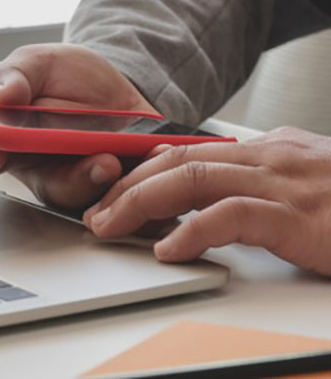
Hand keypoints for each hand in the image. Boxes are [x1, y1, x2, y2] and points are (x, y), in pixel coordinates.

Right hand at [0, 43, 157, 210]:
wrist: (117, 84)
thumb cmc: (65, 77)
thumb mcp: (36, 63)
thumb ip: (11, 78)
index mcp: (9, 143)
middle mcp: (40, 170)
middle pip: (45, 188)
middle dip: (67, 179)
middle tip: (87, 160)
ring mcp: (79, 182)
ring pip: (86, 197)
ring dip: (100, 181)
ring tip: (113, 162)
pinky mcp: (116, 188)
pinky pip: (124, 196)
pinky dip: (136, 180)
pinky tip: (144, 157)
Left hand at [84, 126, 330, 275]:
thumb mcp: (305, 185)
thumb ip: (256, 183)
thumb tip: (204, 193)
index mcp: (271, 150)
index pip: (188, 151)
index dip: (141, 171)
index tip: (110, 192)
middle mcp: (272, 157)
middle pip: (177, 161)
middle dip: (126, 185)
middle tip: (96, 212)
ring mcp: (286, 184)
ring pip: (191, 180)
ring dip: (139, 203)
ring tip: (109, 226)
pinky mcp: (302, 218)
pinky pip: (230, 217)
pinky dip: (192, 232)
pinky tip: (168, 250)